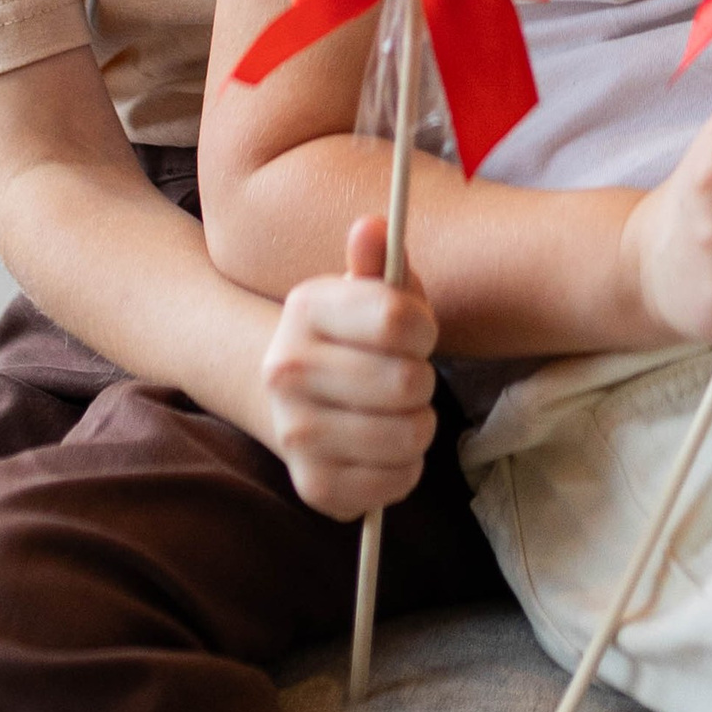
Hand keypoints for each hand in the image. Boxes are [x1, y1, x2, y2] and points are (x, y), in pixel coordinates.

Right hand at [257, 215, 438, 518]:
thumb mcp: (368, 289)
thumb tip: (372, 226)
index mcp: (305, 308)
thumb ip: (379, 260)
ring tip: (396, 411)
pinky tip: (384, 447)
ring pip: (409, 436)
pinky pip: (399, 481)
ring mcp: (295, 432)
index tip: (416, 333)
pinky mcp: (314, 486)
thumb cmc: (353, 334)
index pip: (398, 320)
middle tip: (404, 377)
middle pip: (408, 383)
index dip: (424, 329)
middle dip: (421, 380)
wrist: (292, 395)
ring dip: (419, 424)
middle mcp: (286, 370)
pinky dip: (406, 467)